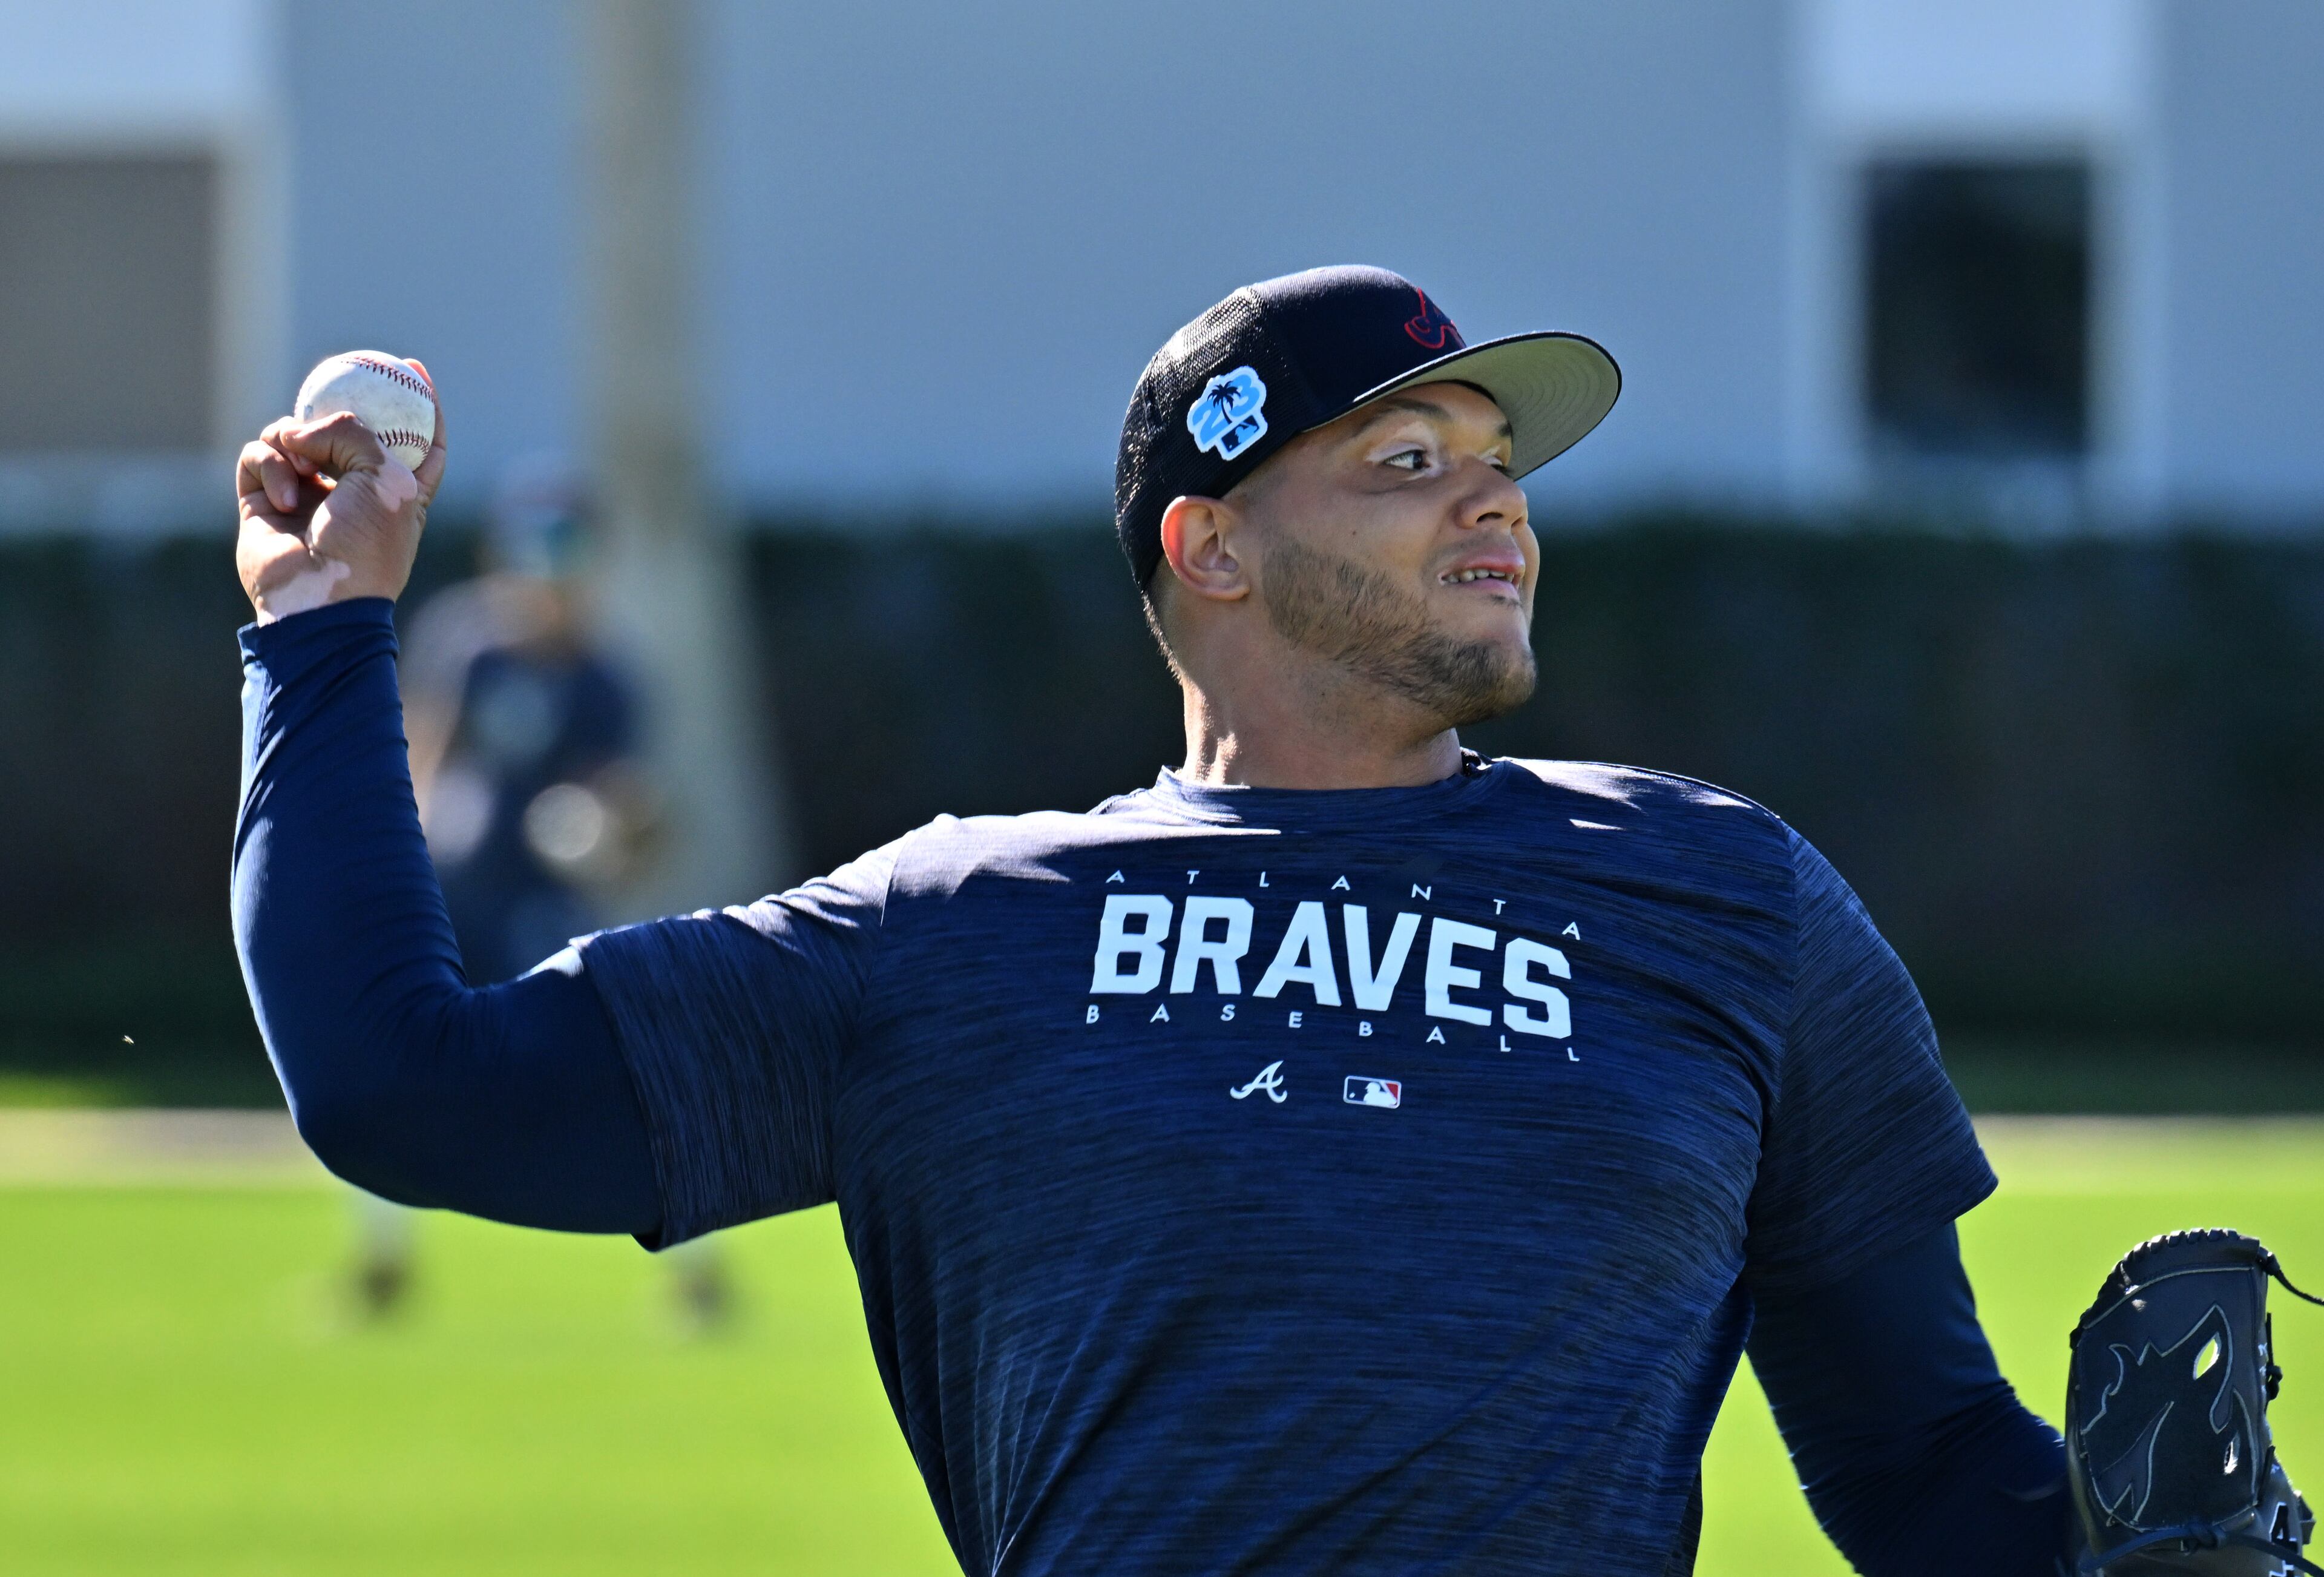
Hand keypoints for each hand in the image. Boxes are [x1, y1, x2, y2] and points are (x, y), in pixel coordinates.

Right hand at [235, 361, 446, 622]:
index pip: (415, 439)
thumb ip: (356, 432)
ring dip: (295, 440)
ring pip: (291, 433)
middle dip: (334, 415)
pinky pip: (258, 454)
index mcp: (397, 490)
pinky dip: (270, 466)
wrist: (317, 597)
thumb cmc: (365, 544)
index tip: (414, 368)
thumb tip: (306, 428)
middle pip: (342, 427)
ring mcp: (304, 492)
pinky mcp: (261, 498)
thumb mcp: (385, 478)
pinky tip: (285, 499)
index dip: (420, 403)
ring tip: (304, 469)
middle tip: (330, 400)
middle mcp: (350, 488)